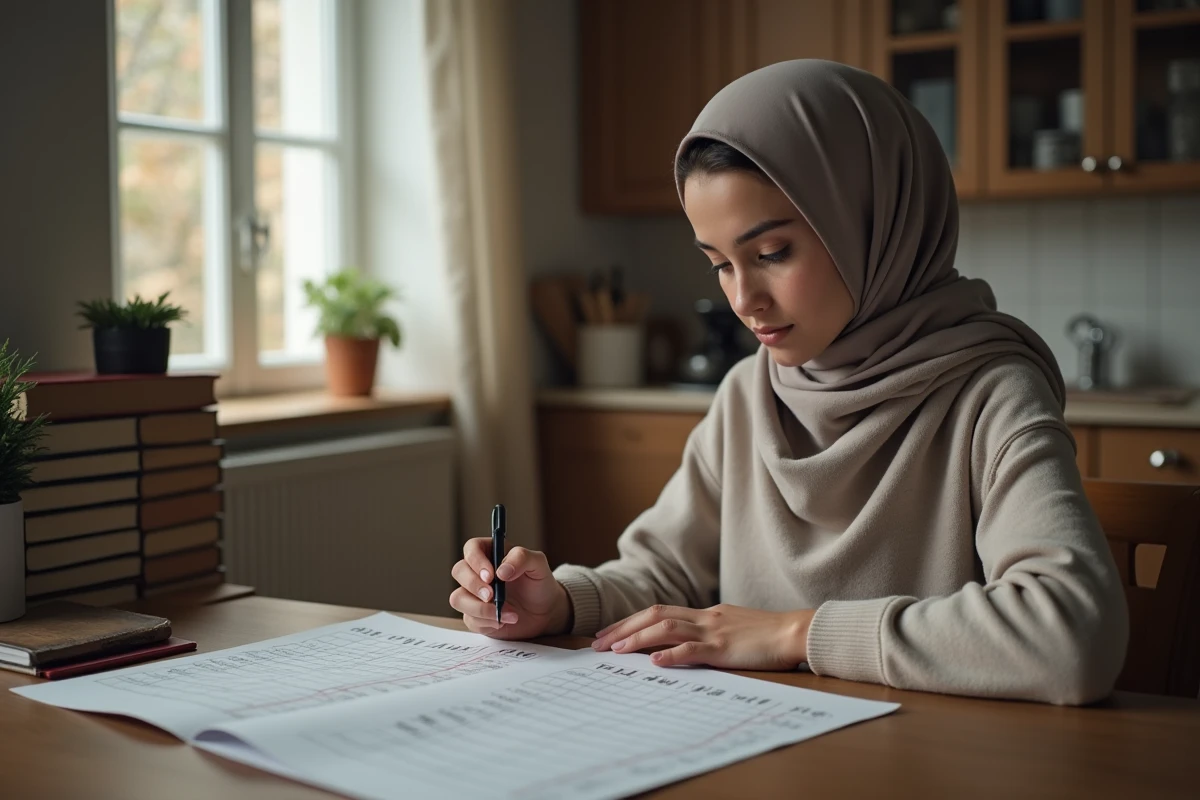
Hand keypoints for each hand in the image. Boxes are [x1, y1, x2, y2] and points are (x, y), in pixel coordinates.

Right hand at [450, 540, 571, 639]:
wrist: (545, 612)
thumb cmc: (539, 583)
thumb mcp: (538, 565)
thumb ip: (522, 558)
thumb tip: (501, 570)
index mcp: (490, 553)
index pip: (471, 548)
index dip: (476, 560)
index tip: (491, 575)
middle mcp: (478, 572)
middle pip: (459, 571)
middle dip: (473, 584)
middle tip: (492, 595)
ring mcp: (473, 595)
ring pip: (458, 598)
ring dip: (480, 608)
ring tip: (507, 612)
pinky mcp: (475, 616)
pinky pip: (469, 619)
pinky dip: (487, 622)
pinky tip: (505, 621)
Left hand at [590, 604, 814, 670]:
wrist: (796, 631)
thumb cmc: (769, 635)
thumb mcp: (734, 627)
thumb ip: (710, 633)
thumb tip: (685, 644)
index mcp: (706, 613)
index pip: (659, 612)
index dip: (631, 621)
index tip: (610, 633)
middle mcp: (705, 618)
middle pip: (654, 615)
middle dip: (624, 628)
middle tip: (598, 642)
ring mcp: (714, 632)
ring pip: (666, 629)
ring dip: (637, 639)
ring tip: (615, 651)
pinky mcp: (725, 649)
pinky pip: (693, 650)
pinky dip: (670, 655)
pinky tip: (653, 663)